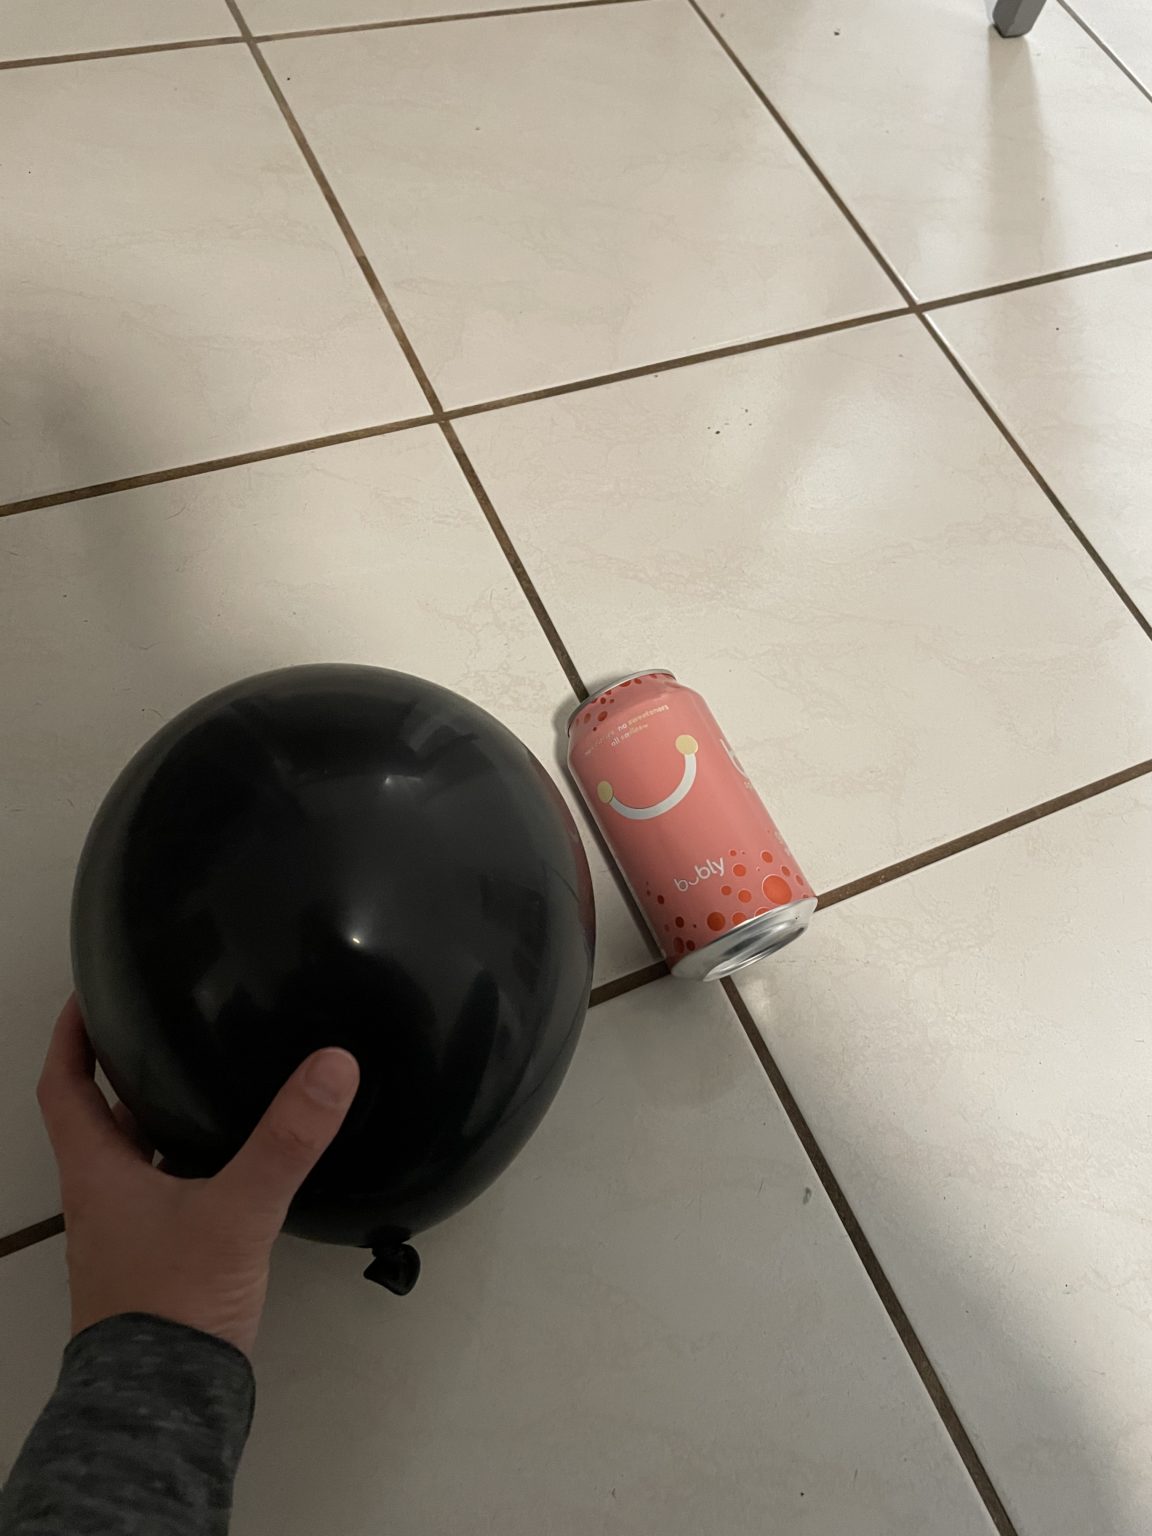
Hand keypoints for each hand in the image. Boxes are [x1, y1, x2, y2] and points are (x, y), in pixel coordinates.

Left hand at [38, 997, 358, 1356]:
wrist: (166, 1402)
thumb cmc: (173, 1302)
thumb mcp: (236, 1212)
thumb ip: (285, 1140)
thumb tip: (332, 1065)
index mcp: (97, 1172)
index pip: (64, 1086)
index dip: (72, 1036)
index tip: (91, 994)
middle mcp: (103, 1197)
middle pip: (100, 1117)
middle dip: (125, 1069)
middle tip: (165, 1023)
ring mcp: (128, 1232)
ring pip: (136, 1155)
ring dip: (160, 1116)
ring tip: (206, 1075)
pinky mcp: (160, 1260)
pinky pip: (167, 1190)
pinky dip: (190, 1161)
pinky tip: (236, 1155)